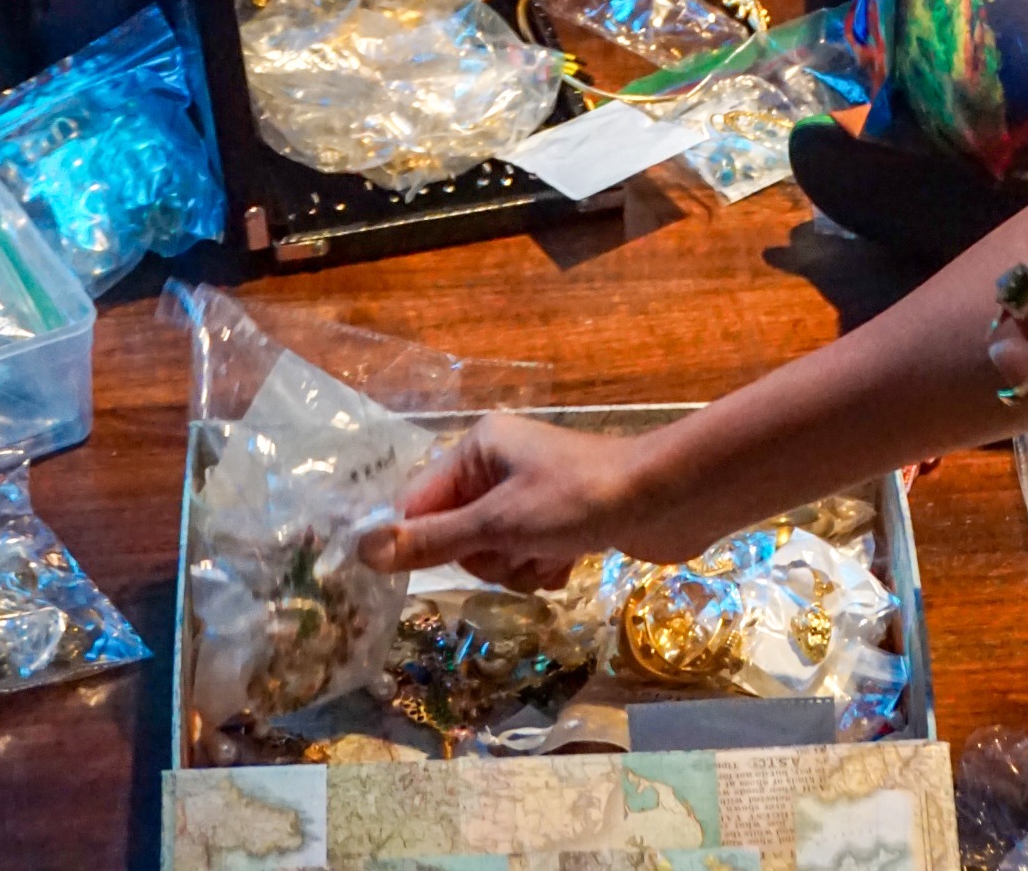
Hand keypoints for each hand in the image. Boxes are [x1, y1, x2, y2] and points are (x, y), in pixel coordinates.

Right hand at [358, 412, 694, 590]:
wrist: (665, 500)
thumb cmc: (577, 499)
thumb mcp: (498, 523)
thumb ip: (430, 540)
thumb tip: (362, 550)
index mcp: (480, 447)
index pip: (418, 501)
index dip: (412, 541)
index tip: (402, 580)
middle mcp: (501, 466)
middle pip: (456, 535)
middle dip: (484, 556)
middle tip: (514, 547)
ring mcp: (532, 494)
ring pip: (494, 554)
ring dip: (518, 566)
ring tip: (551, 552)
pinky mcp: (560, 522)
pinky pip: (526, 560)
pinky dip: (544, 568)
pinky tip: (570, 558)